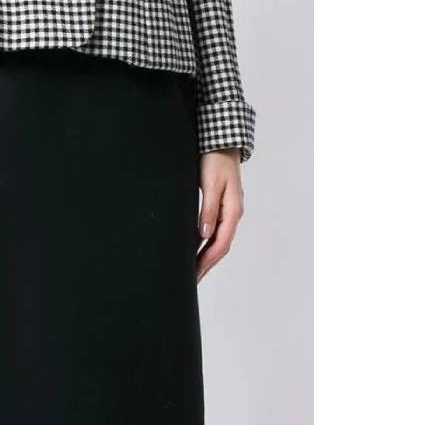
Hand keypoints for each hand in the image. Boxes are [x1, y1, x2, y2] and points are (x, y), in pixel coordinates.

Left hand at [196, 149, 243, 280]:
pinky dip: (206, 243)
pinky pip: (215, 230)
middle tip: (192, 280)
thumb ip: (208, 209)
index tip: (195, 274)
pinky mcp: (222, 206)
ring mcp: (229, 211)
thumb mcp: (210, 184)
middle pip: (220, 247)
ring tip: (192, 270)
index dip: (207, 261)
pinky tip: (195, 248)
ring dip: (206, 256)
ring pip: (218, 240)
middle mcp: (233, 214)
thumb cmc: (215, 161)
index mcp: (233, 211)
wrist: (222, 144)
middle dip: (206, 264)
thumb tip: (204, 235)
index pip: (220, 244)